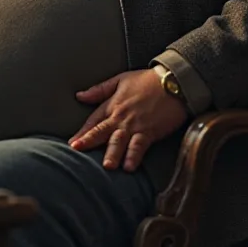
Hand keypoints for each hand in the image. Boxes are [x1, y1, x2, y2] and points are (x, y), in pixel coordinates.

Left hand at [69, 69, 187, 171]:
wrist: (174, 81)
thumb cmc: (148, 80)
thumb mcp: (121, 80)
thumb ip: (99, 90)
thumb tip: (80, 95)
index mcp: (113, 104)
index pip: (94, 121)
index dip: (82, 133)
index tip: (73, 144)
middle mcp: (121, 116)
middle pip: (102, 131)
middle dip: (89, 142)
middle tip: (77, 152)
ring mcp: (135, 125)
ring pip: (119, 141)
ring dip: (112, 153)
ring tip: (106, 165)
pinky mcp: (150, 131)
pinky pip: (139, 146)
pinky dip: (134, 155)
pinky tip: (129, 166)